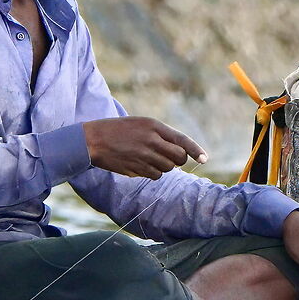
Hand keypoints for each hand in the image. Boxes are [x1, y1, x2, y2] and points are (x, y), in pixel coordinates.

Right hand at [82, 117, 204, 178]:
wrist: (94, 140)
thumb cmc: (119, 130)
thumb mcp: (141, 124)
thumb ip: (161, 134)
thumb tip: (181, 150)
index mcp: (154, 126)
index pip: (182, 140)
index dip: (196, 150)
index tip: (205, 159)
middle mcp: (152, 141)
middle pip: (178, 158)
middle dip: (177, 160)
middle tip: (168, 156)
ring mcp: (144, 156)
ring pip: (167, 168)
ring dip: (163, 166)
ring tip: (148, 157)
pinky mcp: (137, 169)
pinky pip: (155, 175)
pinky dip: (153, 173)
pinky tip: (141, 164)